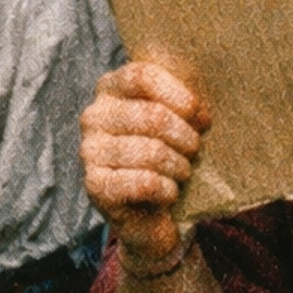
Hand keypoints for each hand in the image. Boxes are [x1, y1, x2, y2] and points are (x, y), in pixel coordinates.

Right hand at [79, 61, 208, 272]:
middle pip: (152, 115)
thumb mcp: (168, 123)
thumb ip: (179, 104)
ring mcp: (90, 150)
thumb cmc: (161, 158)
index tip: (201, 117)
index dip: (178, 96)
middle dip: (185, 137)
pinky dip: (167, 189)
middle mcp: (94, 115)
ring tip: (184, 172)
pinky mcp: (95, 185)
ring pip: (152, 151)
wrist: (144, 216)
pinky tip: (170, 192)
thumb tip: (203, 111)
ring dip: (179, 166)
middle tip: (195, 151)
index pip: (143, 77)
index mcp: (110, 88)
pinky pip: (145, 182)